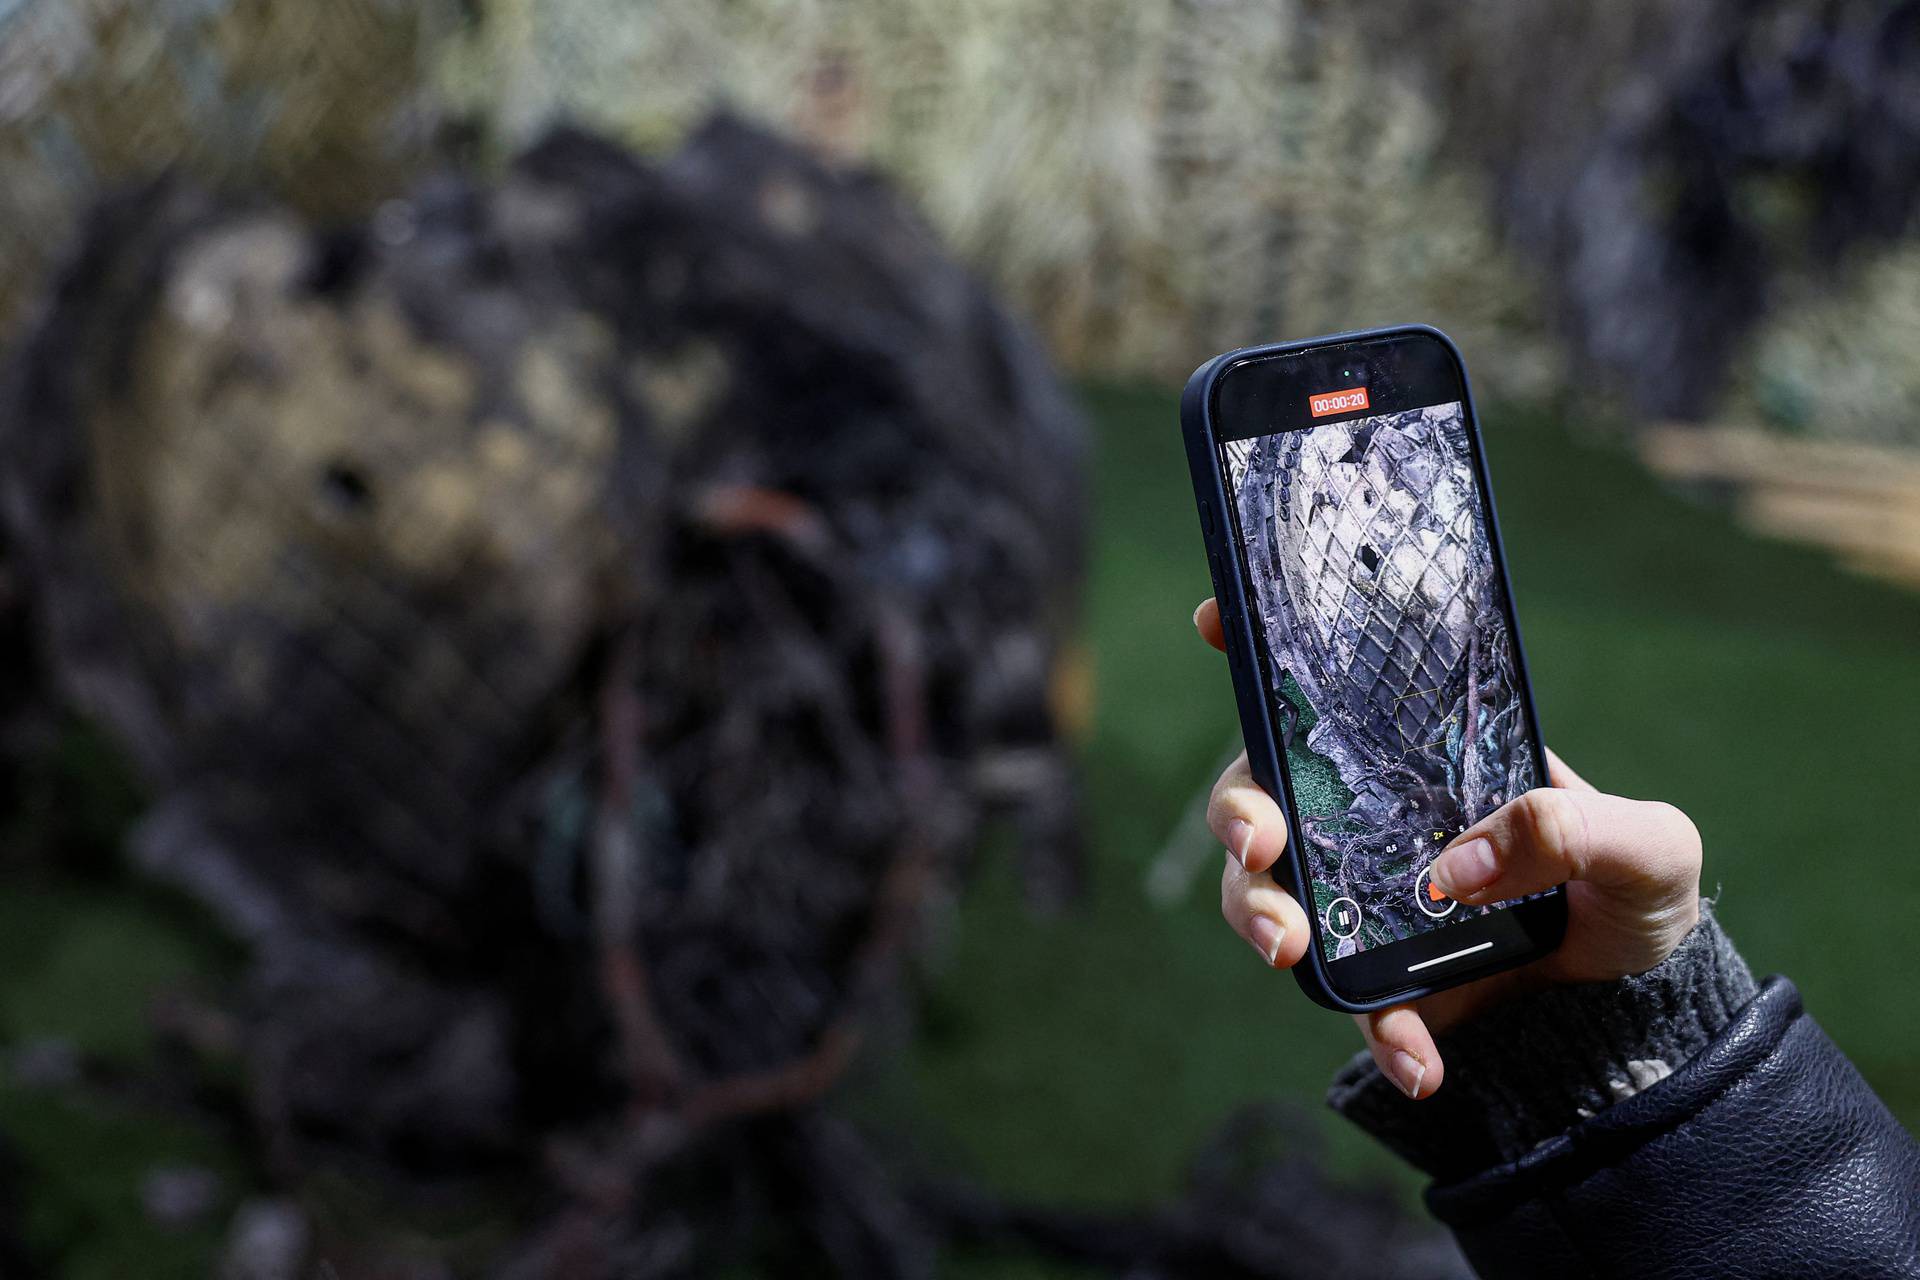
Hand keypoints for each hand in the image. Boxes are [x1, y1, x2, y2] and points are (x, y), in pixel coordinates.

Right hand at [1193, 598, 1701, 1099]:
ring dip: (1258, 913)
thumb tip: (1461, 866)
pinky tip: (1420, 1065)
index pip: (1335, 694)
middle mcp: (1377, 819)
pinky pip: (1354, 1005)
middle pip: (1266, 795)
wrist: (1650, 1006)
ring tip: (1289, 950)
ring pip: (1271, 893)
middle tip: (1259, 843)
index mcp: (1429, 759)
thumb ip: (1573, 828)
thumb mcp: (1646, 842)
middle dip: (1237, 813)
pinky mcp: (1387, 983)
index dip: (1260, 651)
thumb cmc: (1639, 888)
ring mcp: (1371, 901)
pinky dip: (1377, 1034)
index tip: (1211, 622)